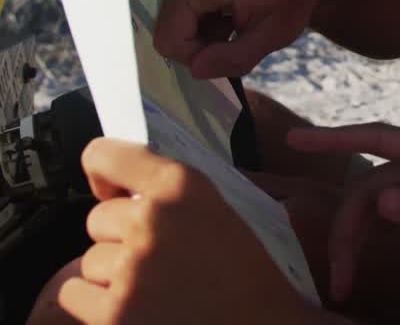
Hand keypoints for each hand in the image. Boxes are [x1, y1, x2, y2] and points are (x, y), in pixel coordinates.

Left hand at [55, 138, 327, 324]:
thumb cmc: (260, 277)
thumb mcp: (239, 212)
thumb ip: (192, 192)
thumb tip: (145, 180)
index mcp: (185, 187)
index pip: (106, 156)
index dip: (104, 172)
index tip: (112, 189)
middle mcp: (153, 221)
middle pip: (97, 218)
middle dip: (120, 236)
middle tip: (158, 257)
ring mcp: (130, 271)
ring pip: (87, 261)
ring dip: (112, 275)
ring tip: (155, 289)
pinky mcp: (113, 315)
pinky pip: (74, 296)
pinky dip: (96, 305)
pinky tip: (137, 309)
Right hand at [126, 0, 339, 77]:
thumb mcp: (276, 32)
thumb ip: (238, 55)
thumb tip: (194, 71)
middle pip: (169, 40)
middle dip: (199, 54)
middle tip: (238, 46)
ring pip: (175, 42)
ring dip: (205, 48)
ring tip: (238, 32)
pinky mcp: (187, 2)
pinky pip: (183, 35)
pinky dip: (206, 41)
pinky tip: (231, 28)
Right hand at [287, 124, 399, 304]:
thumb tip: (382, 199)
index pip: (381, 138)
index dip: (337, 136)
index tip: (297, 139)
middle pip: (371, 183)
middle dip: (349, 227)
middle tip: (338, 276)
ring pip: (377, 202)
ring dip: (357, 237)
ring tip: (345, 279)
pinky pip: (390, 214)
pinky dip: (372, 234)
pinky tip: (362, 257)